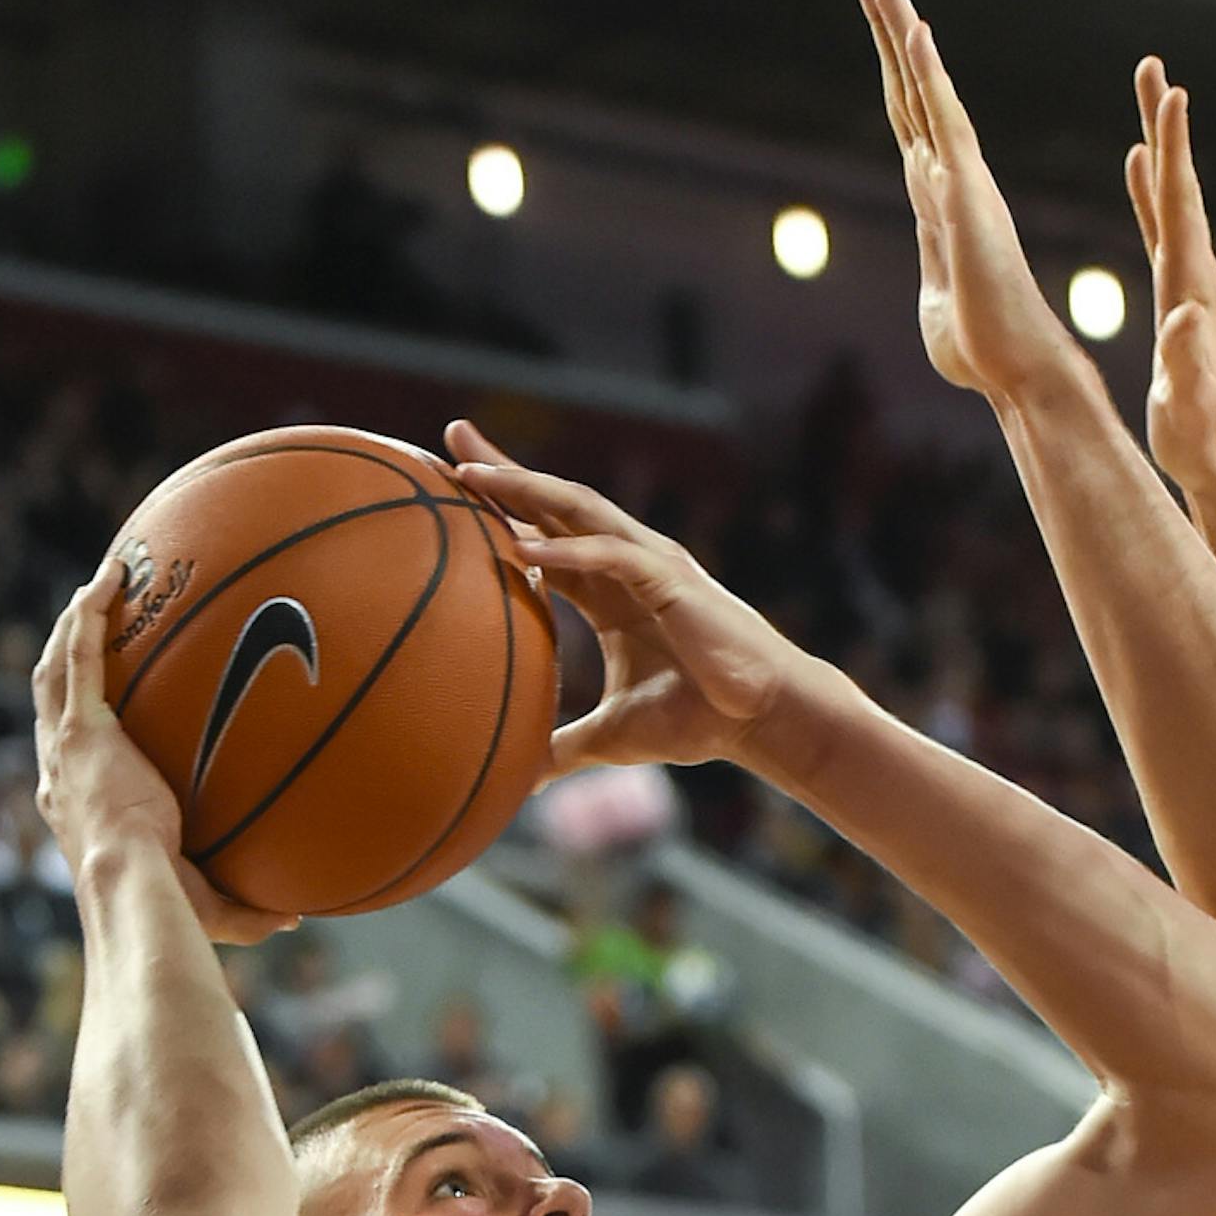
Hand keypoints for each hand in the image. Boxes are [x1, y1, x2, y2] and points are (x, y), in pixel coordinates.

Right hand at [32, 569, 289, 945]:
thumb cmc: (163, 904)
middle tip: (89, 628)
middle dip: (66, 659)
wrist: (133, 883)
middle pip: (52, 700)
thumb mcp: (210, 906)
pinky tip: (111, 577)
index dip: (76, 725)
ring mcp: (65, 746)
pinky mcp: (81, 726)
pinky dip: (90, 613)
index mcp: (78, 805)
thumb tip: (295, 919)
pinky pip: (80, 654)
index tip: (97, 709)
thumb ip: (250, 909)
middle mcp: (61, 771)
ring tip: (99, 586)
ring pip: (54, 668)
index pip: (69, 757)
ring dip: (72, 624)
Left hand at [445, 424, 795, 770]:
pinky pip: (611, 555)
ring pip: (578, 510)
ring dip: (525, 488)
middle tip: (452, 437)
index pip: (546, 536)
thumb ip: (564, 749)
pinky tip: (523, 548)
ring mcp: (649, 565)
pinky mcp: (671, 581)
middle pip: (555, 504)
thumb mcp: (614, 736)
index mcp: (609, 593)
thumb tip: (520, 779)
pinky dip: (567, 551)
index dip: (503, 509)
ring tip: (471, 472)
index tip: (453, 483)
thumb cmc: (699, 721)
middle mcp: (626, 564)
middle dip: (504, 468)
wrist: (762, 720)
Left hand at [856, 0, 1083, 407]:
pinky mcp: (966, 194)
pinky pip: (945, 120)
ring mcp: (959, 180)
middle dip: (888, 27)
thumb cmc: (981, 349)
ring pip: (922, 88)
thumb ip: (934, 270)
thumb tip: (936, 270)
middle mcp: (950, 176)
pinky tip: (914, 29)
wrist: (1017, 370)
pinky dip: (928, 73)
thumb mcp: (937, 303)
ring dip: (899, 30)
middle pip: (909, 87)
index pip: (909, 118)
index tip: (879, 21)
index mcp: (939, 197)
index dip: (893, 67)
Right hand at [1125, 61, 1215, 503]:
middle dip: (1164, 127)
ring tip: (1147, 96)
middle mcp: (1197, 276)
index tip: (1171, 97)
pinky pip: (1162, 225)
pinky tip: (1137, 164)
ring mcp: (1193, 282)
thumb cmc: (1200, 443)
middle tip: (1152, 67)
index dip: (1173, 155)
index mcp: (1191, 293)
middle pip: (1179, 187)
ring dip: (1158, 146)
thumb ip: (1188, 365)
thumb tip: (1187, 316)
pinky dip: (1150, 189)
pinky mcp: (1183, 293)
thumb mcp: (1188, 411)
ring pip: (1173, 199)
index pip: (1181, 211)